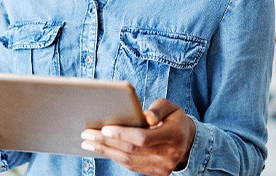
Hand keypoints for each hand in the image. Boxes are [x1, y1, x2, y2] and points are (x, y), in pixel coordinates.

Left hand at [80, 99, 194, 175]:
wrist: (188, 142)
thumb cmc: (174, 119)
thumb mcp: (170, 107)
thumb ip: (158, 109)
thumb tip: (145, 116)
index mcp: (173, 136)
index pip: (143, 138)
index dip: (123, 134)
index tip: (104, 129)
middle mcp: (168, 155)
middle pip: (131, 150)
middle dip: (106, 142)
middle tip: (87, 134)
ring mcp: (161, 167)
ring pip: (128, 160)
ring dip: (105, 151)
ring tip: (88, 143)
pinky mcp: (155, 173)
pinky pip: (131, 166)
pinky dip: (114, 157)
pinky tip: (102, 150)